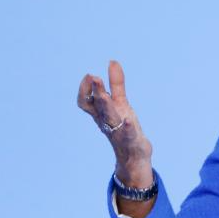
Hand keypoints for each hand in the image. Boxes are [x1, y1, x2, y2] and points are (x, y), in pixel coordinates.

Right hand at [77, 60, 153, 186]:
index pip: (85, 101)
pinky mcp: (131, 139)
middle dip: (95, 91)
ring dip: (106, 105)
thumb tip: (112, 61)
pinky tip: (129, 121)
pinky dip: (127, 127)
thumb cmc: (123, 127)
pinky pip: (127, 134)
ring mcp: (117, 130)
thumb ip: (116, 84)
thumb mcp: (120, 103)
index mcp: (101, 113)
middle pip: (96, 105)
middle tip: (93, 76)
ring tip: (105, 95)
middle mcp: (106, 121)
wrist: (133, 156)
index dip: (85, 89)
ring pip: (109, 117)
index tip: (89, 75)